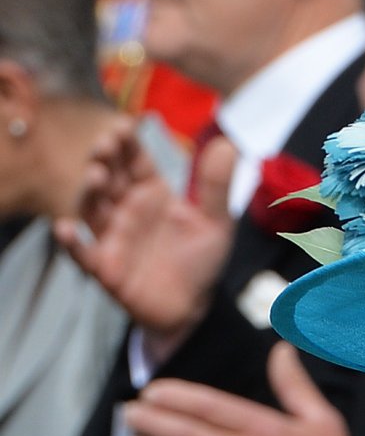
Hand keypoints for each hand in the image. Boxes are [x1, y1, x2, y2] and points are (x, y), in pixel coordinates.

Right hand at [54, 121, 234, 348]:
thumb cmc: (199, 261)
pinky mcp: (105, 267)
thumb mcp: (215, 223)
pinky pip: (82, 254)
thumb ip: (216, 187)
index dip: (126, 142)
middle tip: (106, 147)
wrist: (193, 308)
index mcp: (150, 191)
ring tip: (96, 176)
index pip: (133, 158)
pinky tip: (65, 229)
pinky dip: (72, 243)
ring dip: (88, 190)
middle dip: (103, 158)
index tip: (124, 127)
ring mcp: (112, 235)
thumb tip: (228, 144)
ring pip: (91, 207)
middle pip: (108, 175)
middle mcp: (125, 207)